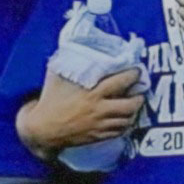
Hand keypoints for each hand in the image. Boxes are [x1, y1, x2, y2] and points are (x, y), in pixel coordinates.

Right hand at [17, 68, 143, 154]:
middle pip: (130, 105)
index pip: (121, 82)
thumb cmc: (50, 100)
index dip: (133, 76)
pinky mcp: (97, 137)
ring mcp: (99, 125)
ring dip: (133, 112)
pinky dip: (124, 125)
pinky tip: (123, 119)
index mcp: (92, 92)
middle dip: (139, 98)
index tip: (137, 71)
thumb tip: (74, 46)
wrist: (43, 129)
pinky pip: (118, 132)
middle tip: (140, 92)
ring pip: (127, 120)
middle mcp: (99, 109)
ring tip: (134, 105)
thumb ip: (70, 62)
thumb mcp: (58, 76)